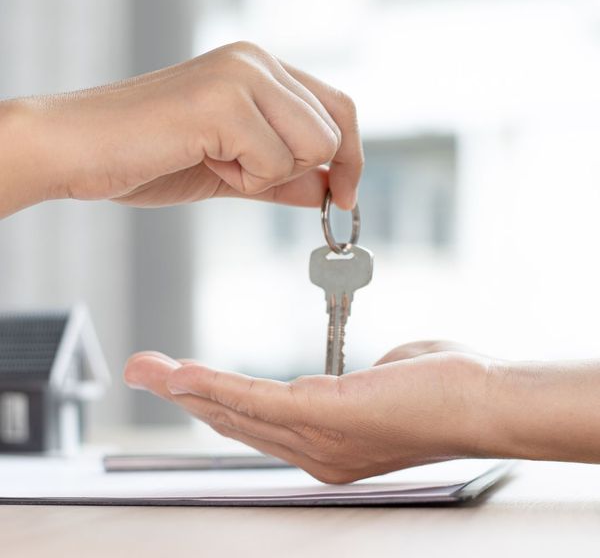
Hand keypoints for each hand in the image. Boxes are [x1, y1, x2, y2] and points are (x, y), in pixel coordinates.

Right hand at [4, 41, 361, 215]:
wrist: (81, 150)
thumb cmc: (151, 156)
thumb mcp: (234, 171)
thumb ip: (285, 177)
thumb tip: (330, 190)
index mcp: (260, 69)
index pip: (338, 107)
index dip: (352, 157)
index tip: (346, 196)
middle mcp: (257, 62)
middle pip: (334, 130)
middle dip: (299, 169)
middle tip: (241, 169)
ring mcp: (241, 76)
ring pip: (313, 146)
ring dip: (266, 172)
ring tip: (214, 158)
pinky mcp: (223, 100)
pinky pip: (276, 161)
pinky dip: (244, 177)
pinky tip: (202, 157)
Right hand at [124, 341, 491, 482]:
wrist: (482, 400)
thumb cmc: (443, 389)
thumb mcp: (386, 379)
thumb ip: (356, 379)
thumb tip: (351, 368)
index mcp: (328, 445)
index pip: (258, 425)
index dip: (215, 404)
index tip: (185, 385)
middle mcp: (314, 453)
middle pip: (234, 422)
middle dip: (184, 397)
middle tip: (146, 373)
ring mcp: (317, 439)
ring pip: (235, 412)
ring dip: (186, 388)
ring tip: (149, 369)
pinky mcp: (323, 416)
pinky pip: (255, 400)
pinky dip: (214, 386)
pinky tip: (184, 373)